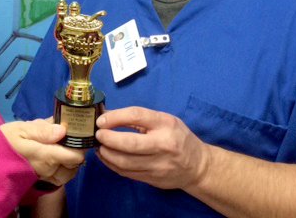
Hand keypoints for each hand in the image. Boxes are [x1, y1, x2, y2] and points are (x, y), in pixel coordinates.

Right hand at [0, 119, 84, 185]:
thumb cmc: (5, 143)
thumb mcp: (19, 129)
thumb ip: (41, 129)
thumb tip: (62, 129)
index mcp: (46, 155)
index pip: (75, 155)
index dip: (81, 142)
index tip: (78, 130)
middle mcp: (50, 169)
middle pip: (76, 162)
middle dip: (76, 148)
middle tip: (69, 134)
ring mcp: (48, 177)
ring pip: (71, 171)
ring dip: (72, 159)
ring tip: (64, 146)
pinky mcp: (45, 180)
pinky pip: (62, 176)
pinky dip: (65, 167)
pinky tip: (59, 156)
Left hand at [95, 107, 210, 189]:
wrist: (197, 166)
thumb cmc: (178, 137)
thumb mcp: (164, 120)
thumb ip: (137, 118)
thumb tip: (107, 115)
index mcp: (166, 124)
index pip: (136, 116)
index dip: (115, 117)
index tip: (101, 120)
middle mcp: (163, 144)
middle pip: (130, 143)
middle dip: (108, 139)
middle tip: (98, 135)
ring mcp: (158, 165)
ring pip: (125, 162)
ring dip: (107, 154)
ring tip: (99, 146)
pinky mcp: (153, 179)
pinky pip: (127, 173)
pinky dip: (112, 165)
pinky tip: (106, 157)